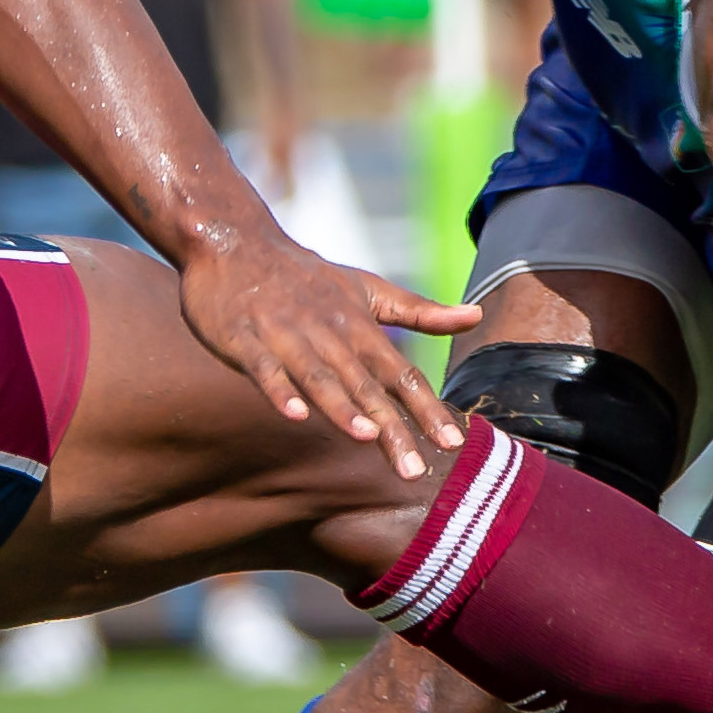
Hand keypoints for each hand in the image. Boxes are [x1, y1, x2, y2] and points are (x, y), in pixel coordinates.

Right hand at [177, 222, 476, 481]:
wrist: (236, 242)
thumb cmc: (308, 277)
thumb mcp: (368, 288)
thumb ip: (419, 312)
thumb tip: (476, 316)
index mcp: (359, 326)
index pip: (401, 373)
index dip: (426, 409)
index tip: (453, 444)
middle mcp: (328, 333)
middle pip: (365, 385)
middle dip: (391, 428)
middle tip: (414, 470)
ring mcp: (286, 335)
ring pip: (319, 376)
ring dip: (342, 407)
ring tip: (367, 437)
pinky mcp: (244, 338)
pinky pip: (264, 368)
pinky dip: (279, 390)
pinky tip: (294, 415)